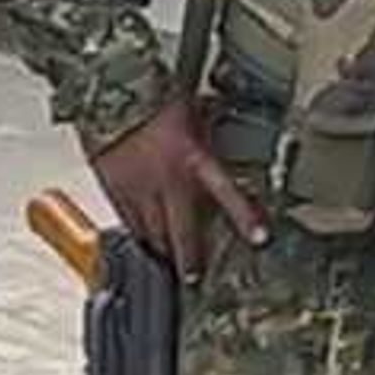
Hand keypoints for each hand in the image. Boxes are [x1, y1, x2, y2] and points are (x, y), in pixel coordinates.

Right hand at [86, 99, 266, 277]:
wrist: (113, 96)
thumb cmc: (160, 108)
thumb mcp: (198, 122)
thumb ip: (212, 150)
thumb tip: (231, 164)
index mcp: (195, 159)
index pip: (227, 193)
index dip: (246, 218)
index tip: (261, 239)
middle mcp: (170, 180)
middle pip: (182, 234)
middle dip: (190, 261)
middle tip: (194, 278)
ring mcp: (141, 190)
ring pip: (154, 235)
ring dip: (162, 249)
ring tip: (167, 260)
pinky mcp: (116, 193)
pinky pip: (129, 225)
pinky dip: (137, 235)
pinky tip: (142, 240)